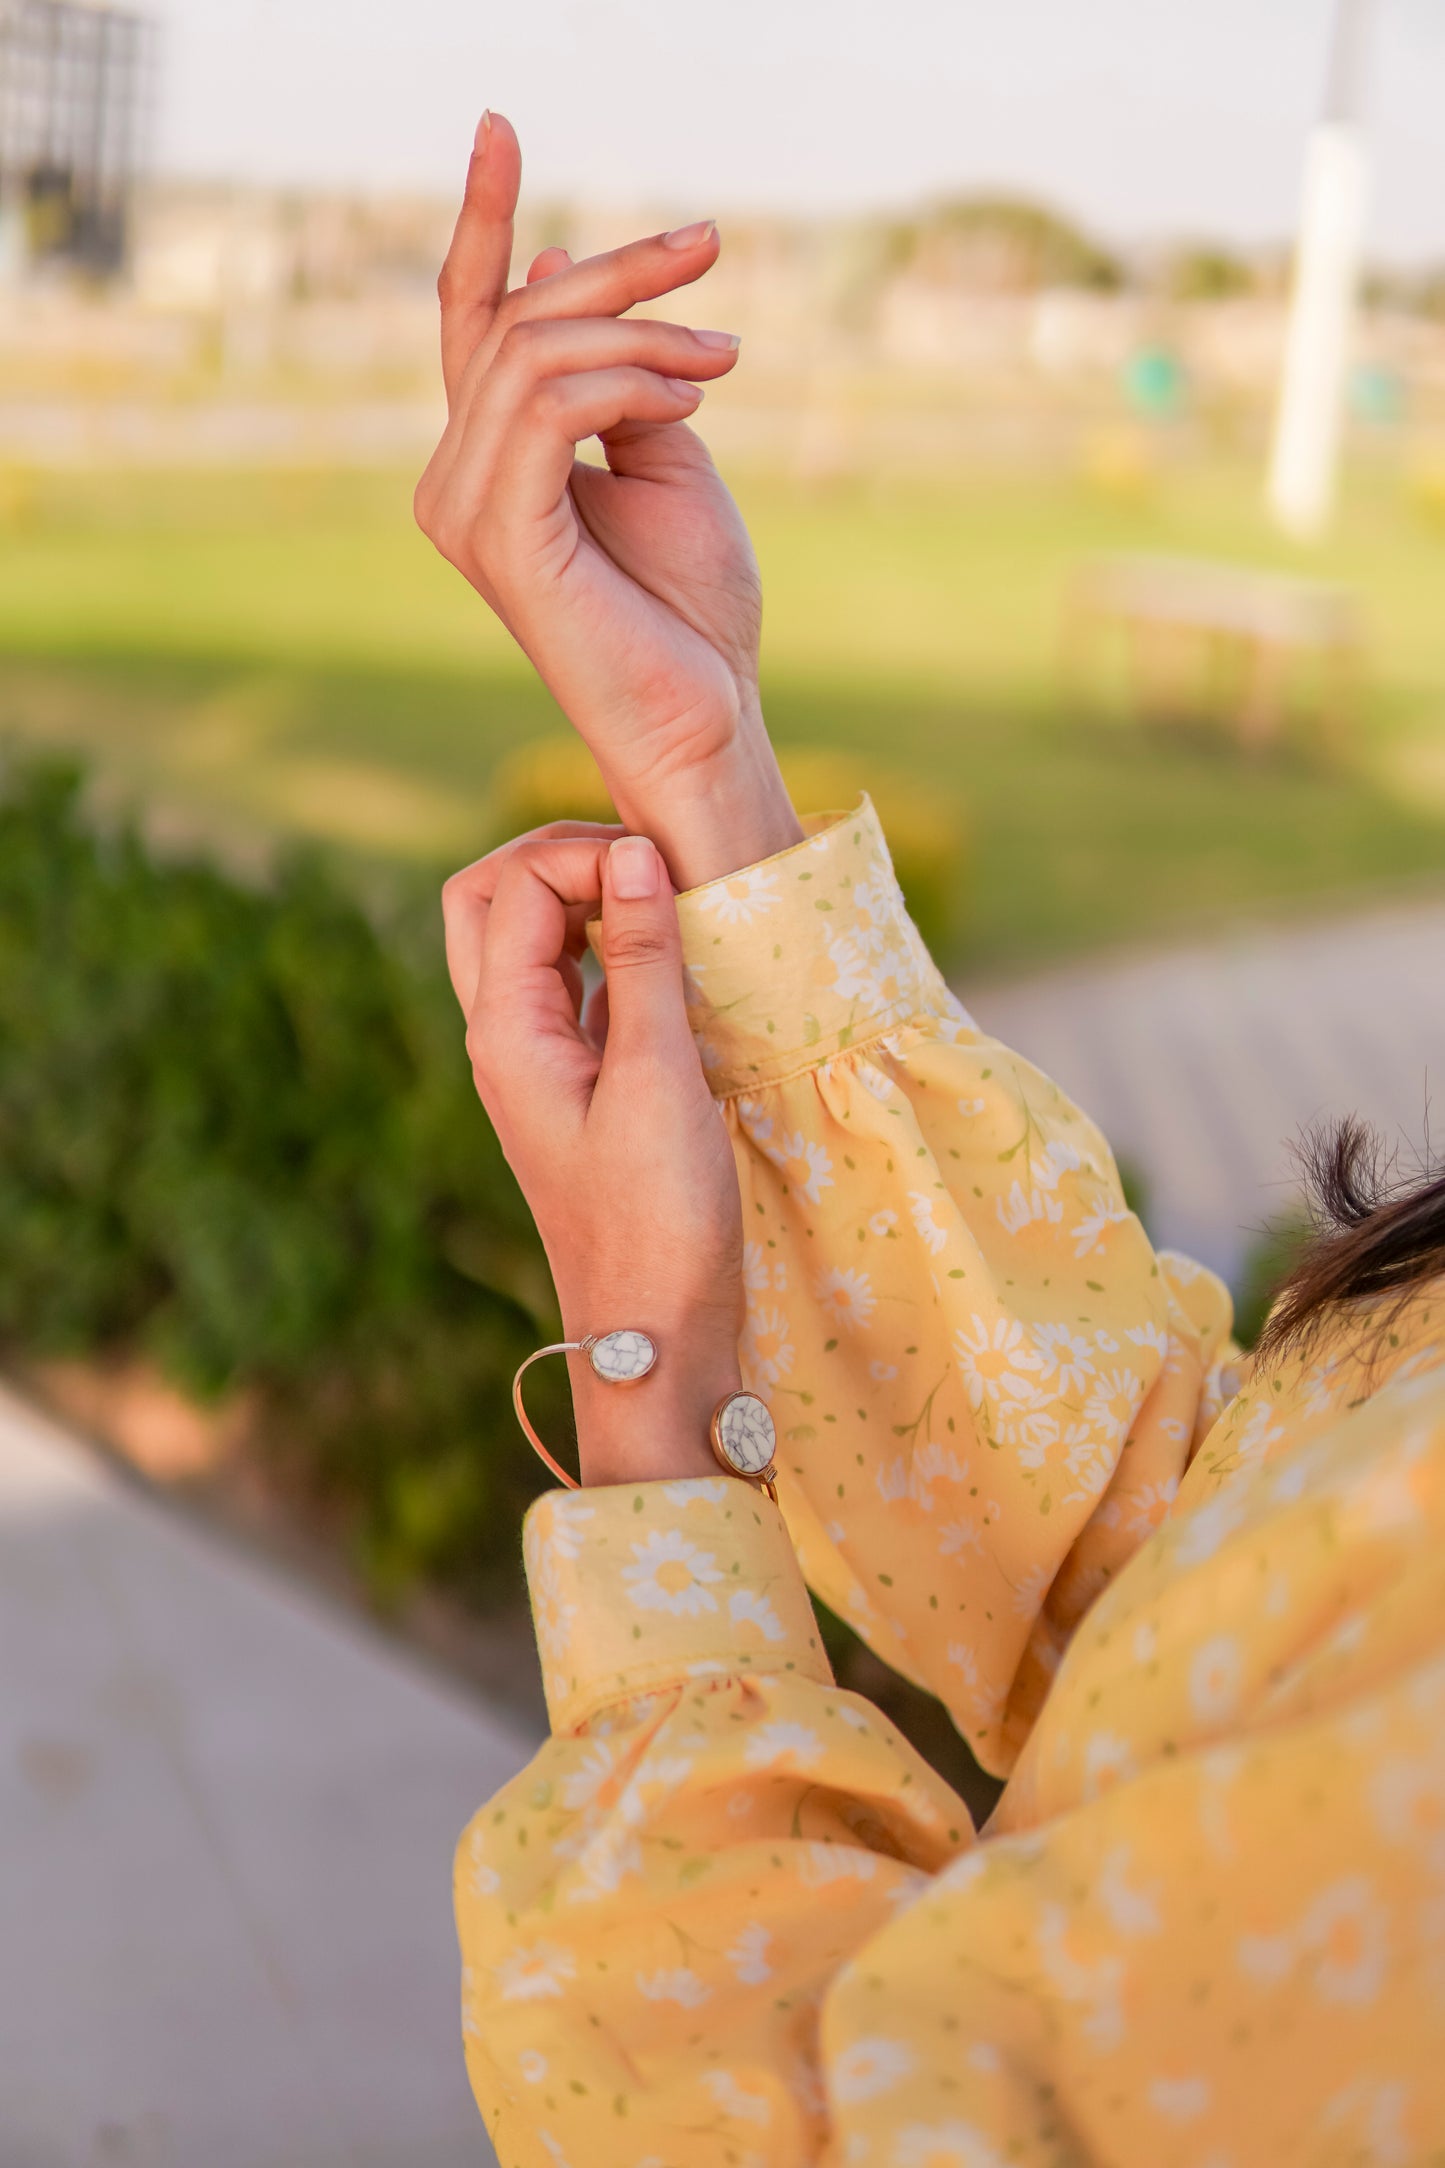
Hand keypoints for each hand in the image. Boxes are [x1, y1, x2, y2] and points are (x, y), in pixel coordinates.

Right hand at [415, 111, 801, 890]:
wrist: (706, 718)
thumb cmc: (691, 612)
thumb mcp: (664, 457)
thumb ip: (616, 376)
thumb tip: (566, 263)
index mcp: (489, 464)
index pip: (472, 322)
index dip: (482, 221)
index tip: (500, 124)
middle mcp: (456, 483)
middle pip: (513, 323)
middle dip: (618, 270)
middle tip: (709, 249)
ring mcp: (466, 512)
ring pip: (533, 356)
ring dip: (643, 335)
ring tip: (721, 361)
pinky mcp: (500, 539)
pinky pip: (550, 409)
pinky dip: (628, 384)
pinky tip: (689, 400)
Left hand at [442, 822, 743, 1485]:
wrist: (655, 1337)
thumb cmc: (656, 1220)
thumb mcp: (658, 1080)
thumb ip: (645, 962)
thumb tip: (636, 854)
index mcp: (503, 1031)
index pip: (515, 885)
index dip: (585, 853)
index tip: (665, 869)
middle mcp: (505, 1038)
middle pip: (492, 901)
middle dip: (559, 859)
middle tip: (646, 864)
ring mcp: (540, 1064)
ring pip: (532, 943)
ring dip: (588, 904)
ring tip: (668, 902)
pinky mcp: (582, 1088)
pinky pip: (578, 989)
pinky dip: (616, 954)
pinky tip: (677, 965)